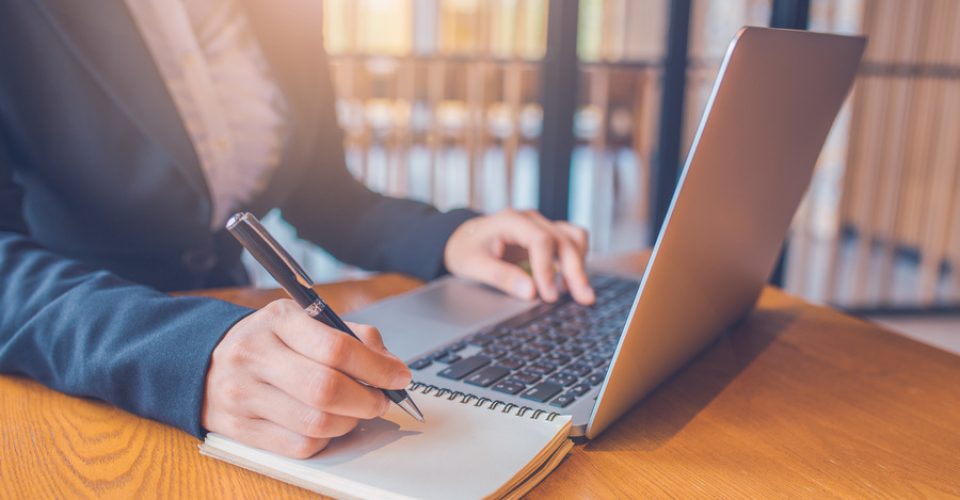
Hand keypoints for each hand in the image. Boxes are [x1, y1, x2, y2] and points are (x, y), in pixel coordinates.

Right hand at [201, 299, 411, 457]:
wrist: (203, 362)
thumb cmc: (267, 341)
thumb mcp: (303, 321)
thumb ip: (349, 337)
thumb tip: (390, 366)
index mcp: (278, 320)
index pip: (337, 348)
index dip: (378, 368)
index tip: (399, 377)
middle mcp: (255, 354)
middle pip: (327, 389)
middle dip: (368, 400)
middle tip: (381, 400)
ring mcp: (243, 394)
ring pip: (315, 423)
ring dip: (350, 422)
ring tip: (356, 411)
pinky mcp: (240, 429)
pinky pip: (298, 446)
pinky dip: (325, 440)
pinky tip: (328, 425)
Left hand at [444, 208, 594, 304]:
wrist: (462, 238)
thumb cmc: (466, 249)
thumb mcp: (473, 265)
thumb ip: (501, 277)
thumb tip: (531, 293)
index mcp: (511, 220)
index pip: (541, 241)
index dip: (548, 269)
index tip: (550, 296)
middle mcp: (531, 219)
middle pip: (564, 239)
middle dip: (575, 271)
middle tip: (584, 299)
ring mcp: (542, 226)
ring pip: (574, 237)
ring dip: (580, 264)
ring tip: (580, 292)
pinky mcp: (548, 236)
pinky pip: (572, 242)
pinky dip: (577, 259)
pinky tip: (571, 282)